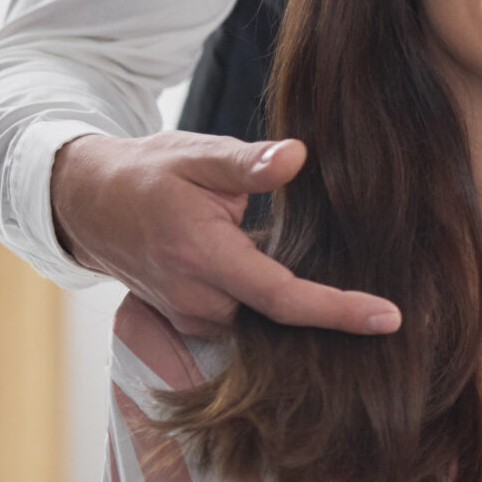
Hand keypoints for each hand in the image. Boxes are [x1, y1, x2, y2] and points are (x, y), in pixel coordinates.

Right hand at [51, 132, 401, 338]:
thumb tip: (298, 155)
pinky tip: (315, 299)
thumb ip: (249, 163)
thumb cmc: (149, 173)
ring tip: (364, 307)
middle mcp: (193, 297)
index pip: (282, 296)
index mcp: (202, 256)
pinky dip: (277, 315)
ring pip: (260, 328)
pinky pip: (242, 324)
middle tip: (394, 311)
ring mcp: (186, 314)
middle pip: (278, 323)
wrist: (87, 203)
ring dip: (305, 319)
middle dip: (332, 320)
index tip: (388, 318)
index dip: (337, 310)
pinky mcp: (187, 318)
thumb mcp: (198, 154)